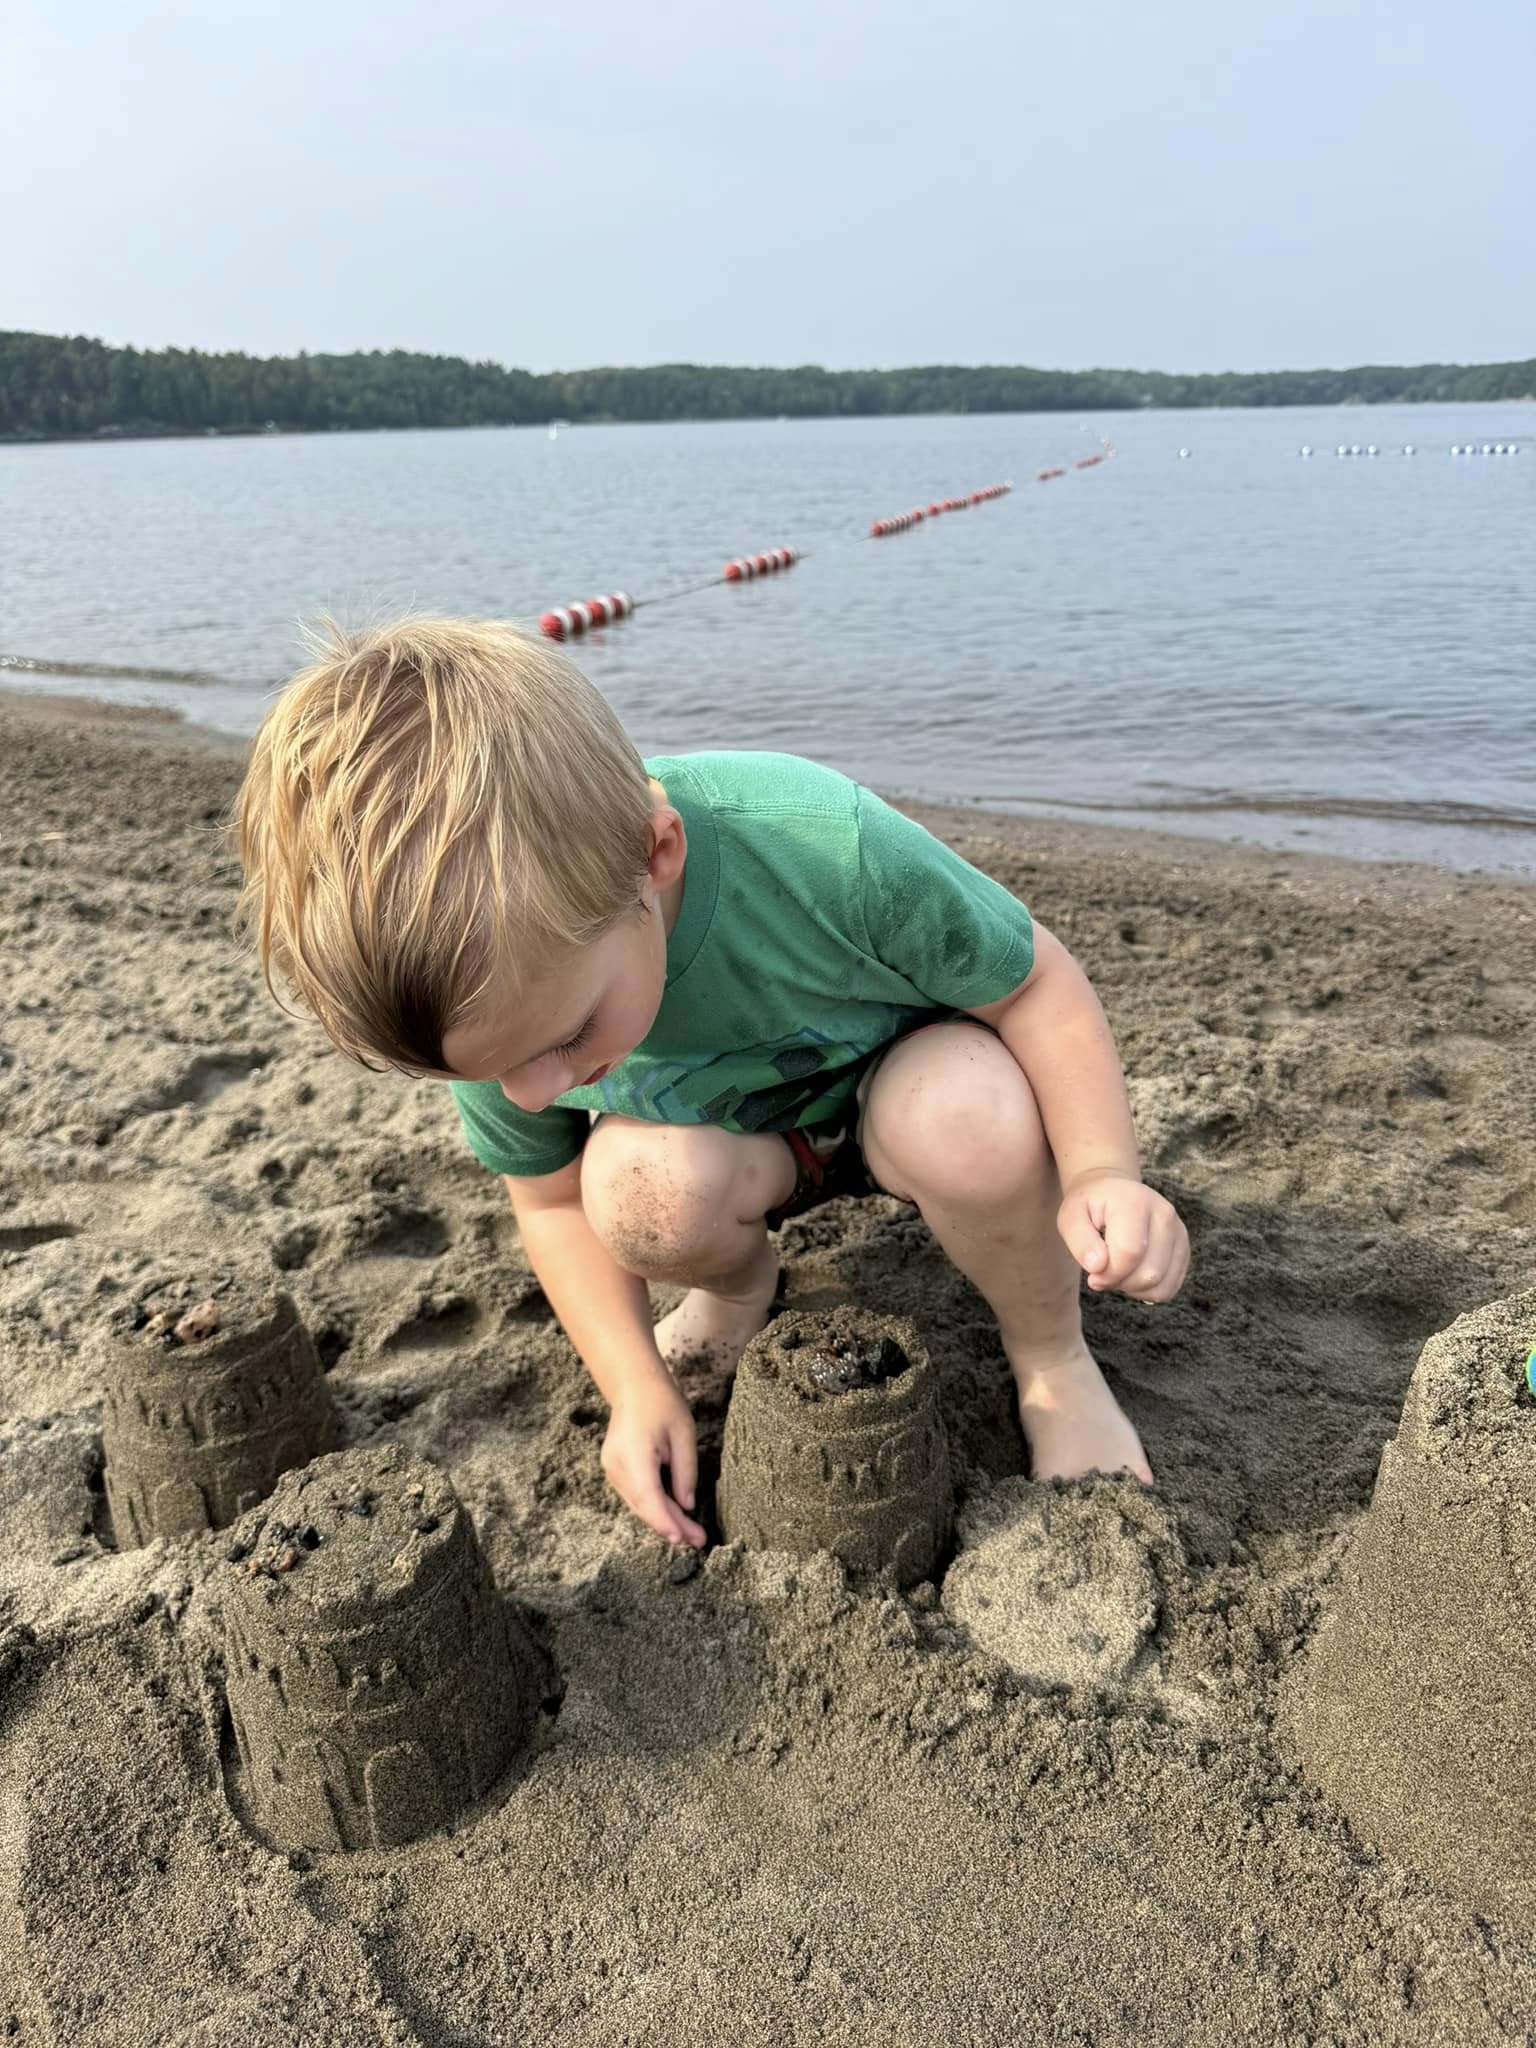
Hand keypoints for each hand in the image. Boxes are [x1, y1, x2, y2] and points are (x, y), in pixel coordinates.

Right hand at [600, 1376, 704, 1547]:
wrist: (634, 1387)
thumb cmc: (662, 1405)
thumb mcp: (684, 1434)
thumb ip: (685, 1471)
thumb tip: (686, 1506)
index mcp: (633, 1452)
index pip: (647, 1496)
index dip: (664, 1521)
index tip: (681, 1539)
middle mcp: (616, 1464)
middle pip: (644, 1505)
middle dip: (671, 1525)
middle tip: (699, 1540)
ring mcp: (612, 1469)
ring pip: (639, 1503)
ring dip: (664, 1519)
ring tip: (693, 1533)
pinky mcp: (615, 1471)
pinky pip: (636, 1495)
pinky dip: (655, 1506)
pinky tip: (675, 1515)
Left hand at [1057, 1171, 1189, 1303]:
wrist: (1114, 1192)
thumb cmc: (1090, 1206)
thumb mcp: (1071, 1216)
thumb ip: (1079, 1240)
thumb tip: (1097, 1266)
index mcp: (1135, 1201)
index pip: (1129, 1253)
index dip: (1108, 1273)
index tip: (1092, 1273)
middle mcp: (1164, 1214)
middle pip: (1149, 1273)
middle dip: (1119, 1282)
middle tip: (1102, 1272)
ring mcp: (1178, 1231)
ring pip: (1160, 1284)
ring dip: (1132, 1288)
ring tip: (1116, 1271)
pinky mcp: (1183, 1248)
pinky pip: (1169, 1287)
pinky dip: (1147, 1291)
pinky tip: (1131, 1275)